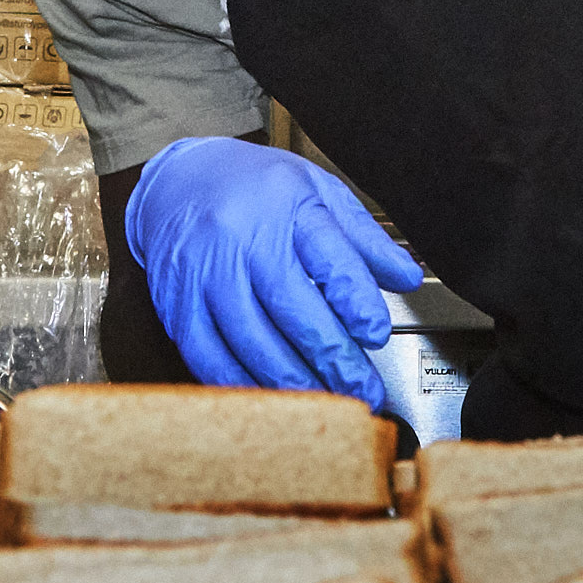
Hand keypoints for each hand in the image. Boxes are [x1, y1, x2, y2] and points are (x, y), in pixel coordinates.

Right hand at [118, 138, 425, 406]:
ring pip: (251, 339)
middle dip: (332, 357)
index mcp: (286, 203)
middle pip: (291, 307)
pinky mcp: (176, 304)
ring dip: (292, 379)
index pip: (328, 258)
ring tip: (324, 401)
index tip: (375, 333)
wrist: (176, 181)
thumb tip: (407, 277)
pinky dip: (242, 383)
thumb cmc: (254, 188)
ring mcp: (204, 272)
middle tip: (361, 388)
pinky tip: (271, 396)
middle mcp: (241, 237)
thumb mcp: (318, 192)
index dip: (356, 303)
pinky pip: (208, 355)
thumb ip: (363, 238)